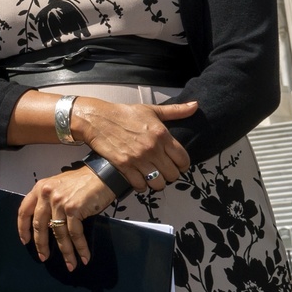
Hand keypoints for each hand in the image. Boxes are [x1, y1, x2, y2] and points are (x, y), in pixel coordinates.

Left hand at [17, 167, 117, 270]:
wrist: (103, 175)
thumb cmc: (83, 181)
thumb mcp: (58, 186)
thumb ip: (49, 200)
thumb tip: (47, 223)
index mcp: (40, 188)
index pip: (24, 210)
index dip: (23, 228)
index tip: (25, 241)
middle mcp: (46, 194)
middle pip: (39, 225)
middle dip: (41, 245)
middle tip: (44, 257)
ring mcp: (59, 202)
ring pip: (58, 233)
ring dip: (65, 252)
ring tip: (70, 264)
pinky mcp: (73, 209)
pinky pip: (74, 234)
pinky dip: (80, 248)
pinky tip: (83, 257)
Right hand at [70, 97, 197, 189]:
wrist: (97, 119)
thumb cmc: (123, 114)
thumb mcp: (151, 110)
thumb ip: (175, 111)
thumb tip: (195, 106)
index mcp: (161, 134)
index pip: (183, 160)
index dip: (182, 165)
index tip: (177, 164)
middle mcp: (152, 148)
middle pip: (173, 175)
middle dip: (169, 174)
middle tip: (163, 170)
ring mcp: (138, 158)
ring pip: (158, 183)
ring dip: (156, 182)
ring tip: (152, 177)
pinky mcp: (124, 166)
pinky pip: (140, 185)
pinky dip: (141, 185)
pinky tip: (139, 178)